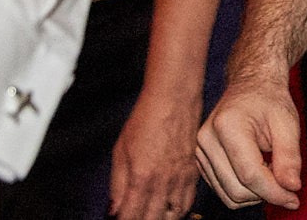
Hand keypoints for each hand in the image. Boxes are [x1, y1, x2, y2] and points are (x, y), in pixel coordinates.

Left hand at [110, 88, 201, 219]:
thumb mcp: (120, 151)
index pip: (131, 218)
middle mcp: (163, 183)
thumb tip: (113, 210)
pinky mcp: (193, 174)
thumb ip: (117, 185)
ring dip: (160, 219)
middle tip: (133, 216)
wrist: (173, 99)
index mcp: (141, 178)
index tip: (119, 219)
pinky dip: (177, 211)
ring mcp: (181, 180)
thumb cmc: (146, 119)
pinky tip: (168, 208)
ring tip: (150, 215)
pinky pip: (187, 203)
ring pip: (173, 217)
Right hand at [195, 74, 302, 210]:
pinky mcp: (201, 161)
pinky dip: (244, 189)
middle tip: (286, 181)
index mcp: (227, 125)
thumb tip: (291, 188)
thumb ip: (290, 157)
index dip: (274, 192)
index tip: (294, 199)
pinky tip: (258, 169)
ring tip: (271, 169)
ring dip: (255, 193)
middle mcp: (206, 139)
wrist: (251, 85)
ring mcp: (200, 151)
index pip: (249, 175)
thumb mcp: (288, 122)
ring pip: (229, 195)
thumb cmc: (270, 100)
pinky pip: (223, 190)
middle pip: (237, 189)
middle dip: (266, 193)